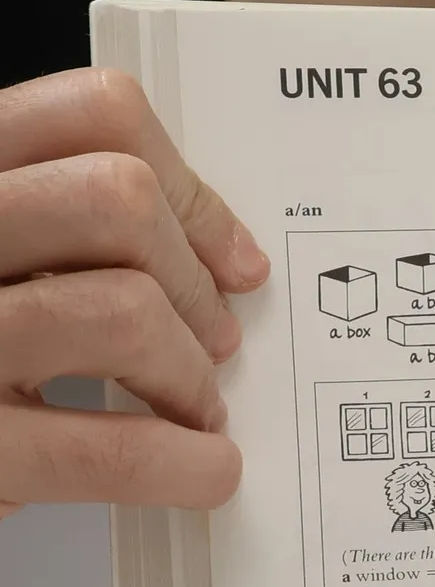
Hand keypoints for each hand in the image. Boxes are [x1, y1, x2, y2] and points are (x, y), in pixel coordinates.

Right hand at [0, 69, 266, 520]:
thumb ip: (51, 224)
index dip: (188, 190)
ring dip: (187, 372)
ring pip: (122, 310)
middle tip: (213, 338)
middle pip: (116, 199)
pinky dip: (179, 462)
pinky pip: (105, 446)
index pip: (92, 115)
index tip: (230, 257)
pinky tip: (200, 471)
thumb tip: (207, 254)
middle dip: (192, 279)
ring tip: (191, 407)